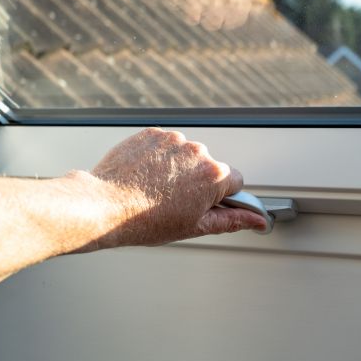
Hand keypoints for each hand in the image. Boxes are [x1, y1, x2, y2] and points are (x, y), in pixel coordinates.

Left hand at [77, 128, 266, 247]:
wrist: (103, 205)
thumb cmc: (145, 221)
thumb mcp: (195, 227)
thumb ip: (232, 220)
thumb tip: (258, 220)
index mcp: (214, 175)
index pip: (235, 182)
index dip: (219, 197)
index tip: (203, 205)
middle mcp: (198, 151)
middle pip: (209, 166)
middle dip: (197, 181)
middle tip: (173, 202)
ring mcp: (173, 139)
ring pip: (186, 155)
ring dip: (177, 169)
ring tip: (154, 190)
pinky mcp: (151, 133)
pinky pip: (164, 145)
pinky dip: (158, 158)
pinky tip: (144, 177)